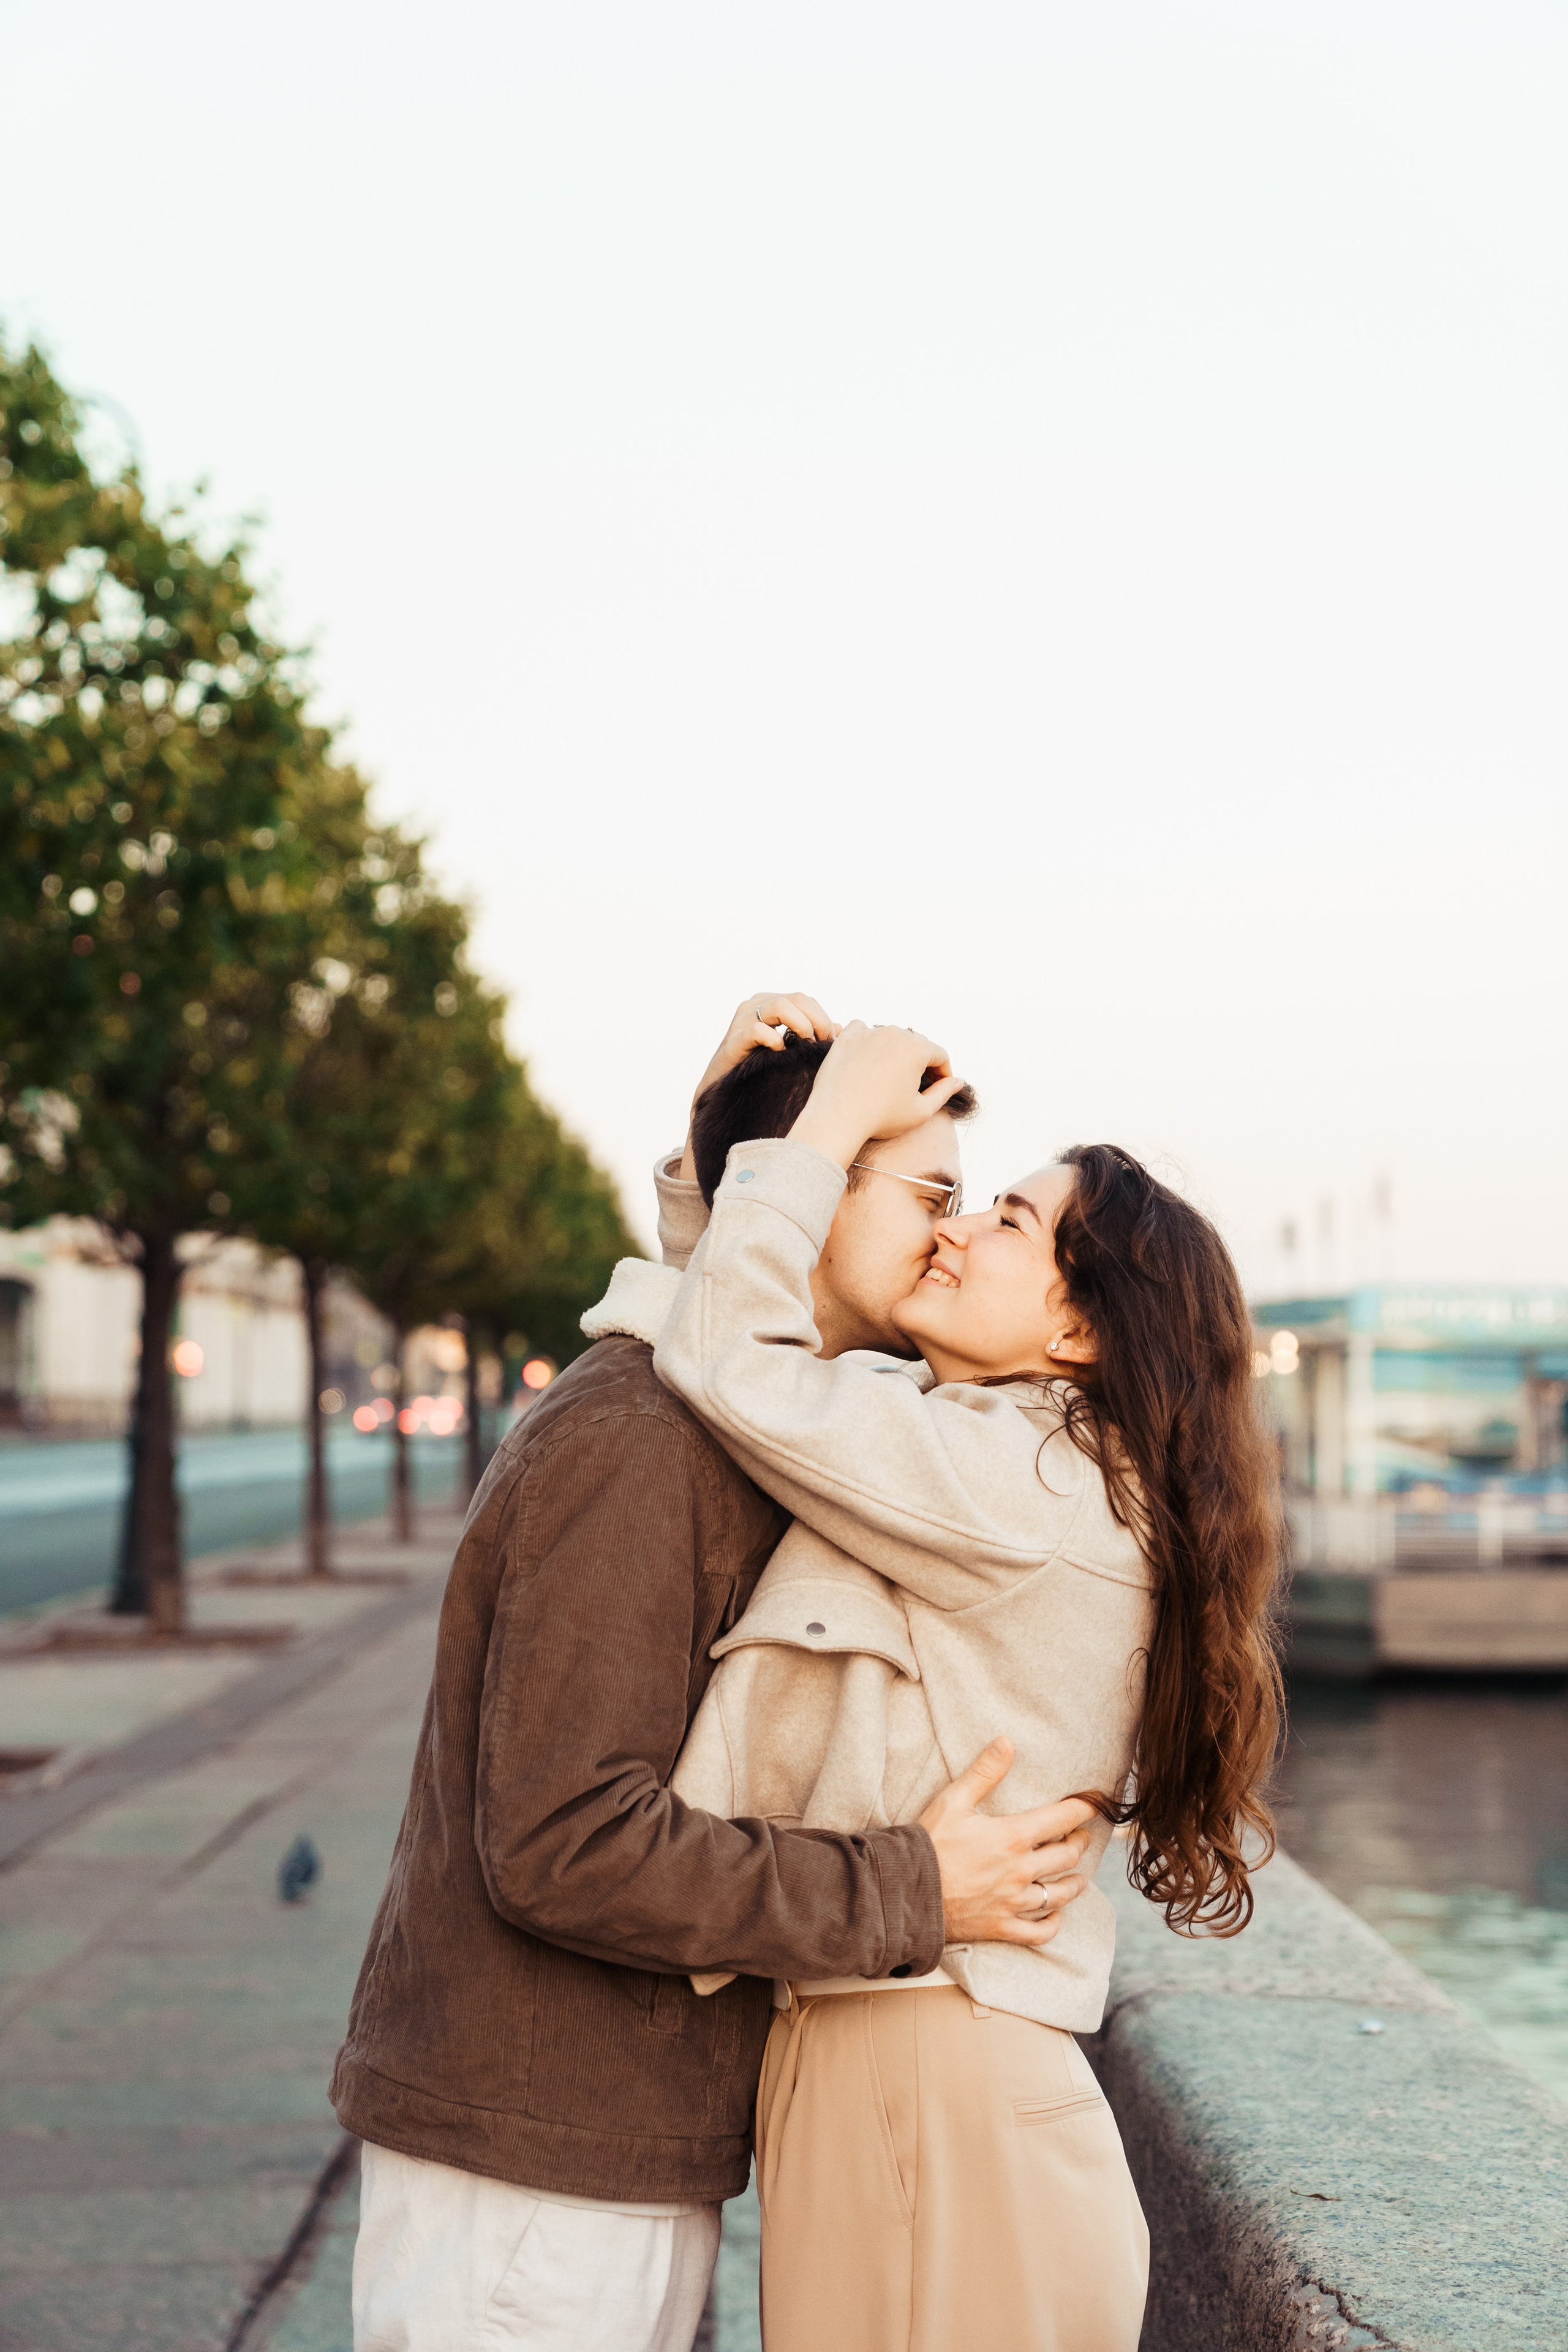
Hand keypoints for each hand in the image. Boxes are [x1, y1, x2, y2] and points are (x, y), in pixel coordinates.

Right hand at [679, 994, 839, 1181]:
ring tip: (806, 1046)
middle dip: (817, 1021)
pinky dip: (775, 1041)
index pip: (805, 999)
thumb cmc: (760, 1070)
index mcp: (769, 1004)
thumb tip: (841, 1027)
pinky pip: (757, 1031)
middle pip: (797, 998)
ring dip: (801, 1025)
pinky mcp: (732, 1041)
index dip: (823, 1018)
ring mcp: (741, 1021)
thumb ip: (812, 1036)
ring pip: (779, 1006)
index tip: (831, 1042)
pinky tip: (782, 1054)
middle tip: (823, 1044)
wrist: (723, 1094)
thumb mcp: (790, 1050)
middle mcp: (754, 1006)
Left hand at [790, 1021, 964, 1171]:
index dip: (944, 1073)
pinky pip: (862, 1029)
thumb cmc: (881, 1118)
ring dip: (895, 1051)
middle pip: (916, 1044)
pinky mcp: (846, 1038)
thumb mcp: (921, 1111)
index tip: (939, 1087)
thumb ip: (943, 1093)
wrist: (837, 1118)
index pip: (940, 1055)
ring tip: (890, 1075)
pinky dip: (868, 1040)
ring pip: (890, 1036)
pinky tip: (868, 1057)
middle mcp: (894, 1033)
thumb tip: (957, 1081)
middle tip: (915, 1085)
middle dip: (920, 1062)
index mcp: (917, 1048)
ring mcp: (868, 1032)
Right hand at [918, 1739, 1094, 1948]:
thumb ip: (984, 1772)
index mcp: (1013, 1837)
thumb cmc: (929, 1842)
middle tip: (1081, 1836)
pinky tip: (1054, 1915)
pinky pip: (1039, 1932)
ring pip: (1060, 1895)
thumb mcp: (954, 1799)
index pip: (1062, 1818)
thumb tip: (1007, 1742)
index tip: (1094, 1805)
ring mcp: (1013, 1902)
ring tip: (1079, 1877)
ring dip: (1074, 1883)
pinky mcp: (1001, 1926)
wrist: (906, 1892)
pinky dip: (1052, 1924)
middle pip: (1067, 1856)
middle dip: (1079, 1843)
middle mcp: (1021, 1871)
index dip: (1083, 1809)